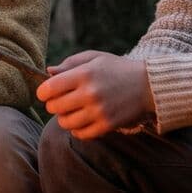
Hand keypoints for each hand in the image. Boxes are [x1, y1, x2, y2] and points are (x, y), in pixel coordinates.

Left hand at [36, 51, 150, 139]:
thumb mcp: (94, 58)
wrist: (148, 85)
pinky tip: (82, 120)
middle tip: (61, 101)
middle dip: (53, 104)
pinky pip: (81, 134)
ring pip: (65, 122)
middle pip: (54, 107)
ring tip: (72, 110)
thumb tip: (48, 72)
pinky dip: (77, 129)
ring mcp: (99, 111)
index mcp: (84, 74)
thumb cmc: (117, 69)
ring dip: (64, 117)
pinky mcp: (107, 125)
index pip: (49, 88)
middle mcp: (90, 94)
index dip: (43, 92)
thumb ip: (70, 64)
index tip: (46, 92)